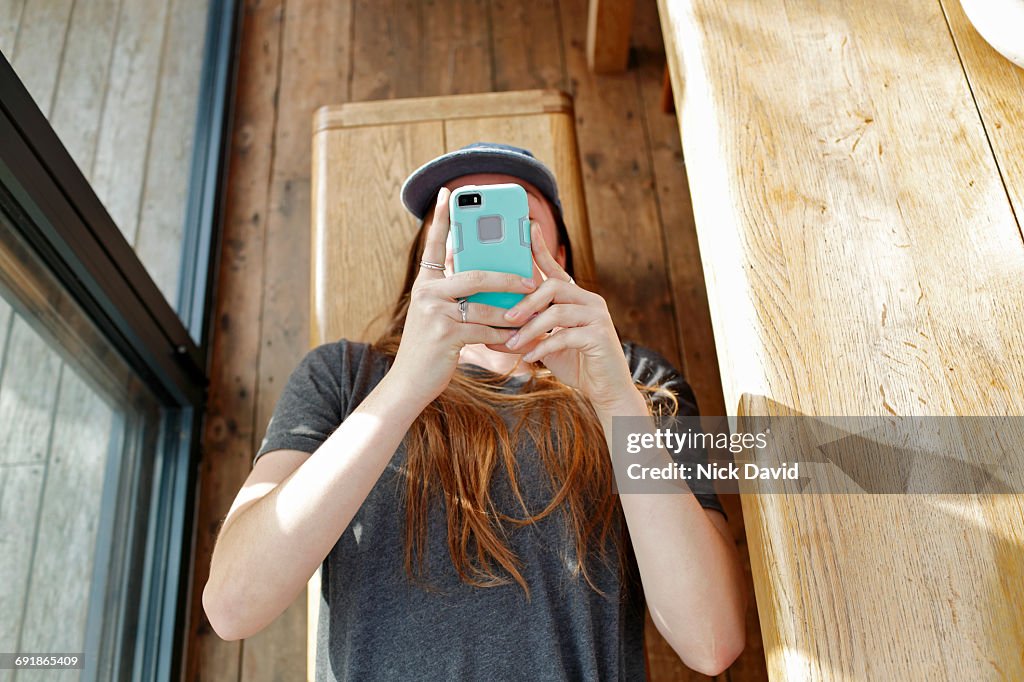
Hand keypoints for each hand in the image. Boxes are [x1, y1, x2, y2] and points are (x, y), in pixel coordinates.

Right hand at [389, 188, 537, 405]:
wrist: (408, 383)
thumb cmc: (430, 349)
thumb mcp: (438, 316)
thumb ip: (456, 295)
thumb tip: (492, 278)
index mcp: (425, 283)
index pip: (434, 244)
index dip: (442, 217)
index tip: (448, 191)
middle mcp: (427, 293)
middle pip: (475, 274)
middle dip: (507, 277)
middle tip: (532, 278)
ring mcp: (435, 313)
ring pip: (485, 306)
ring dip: (513, 313)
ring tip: (534, 314)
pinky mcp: (445, 334)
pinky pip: (485, 330)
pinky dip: (505, 336)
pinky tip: (519, 340)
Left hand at [494, 222, 637, 411]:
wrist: (606, 389)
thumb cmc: (575, 363)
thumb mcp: (544, 345)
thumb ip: (523, 334)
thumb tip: (488, 333)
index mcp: (575, 298)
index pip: (555, 268)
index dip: (541, 248)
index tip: (528, 227)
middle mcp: (589, 301)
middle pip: (554, 286)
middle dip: (526, 301)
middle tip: (506, 318)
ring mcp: (597, 317)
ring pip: (557, 312)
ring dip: (531, 329)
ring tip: (513, 344)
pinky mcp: (600, 336)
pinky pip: (566, 336)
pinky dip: (544, 346)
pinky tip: (531, 357)